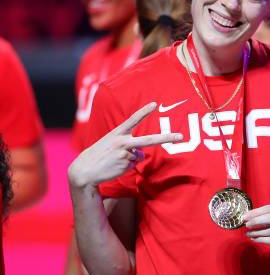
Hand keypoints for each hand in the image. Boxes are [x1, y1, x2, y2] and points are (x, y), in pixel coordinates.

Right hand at [68, 102, 182, 187]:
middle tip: (180, 136)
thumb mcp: (111, 144)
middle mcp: (123, 142)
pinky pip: (133, 164)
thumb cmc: (99, 155)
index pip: (133, 119)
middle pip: (149, 140)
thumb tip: (141, 153)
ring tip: (115, 160)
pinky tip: (115, 166)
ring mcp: (125, 154)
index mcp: (117, 133)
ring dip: (130, 158)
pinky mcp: (126, 165)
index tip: (155, 104)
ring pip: (139, 156)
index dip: (144, 111)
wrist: (83, 171)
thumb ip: (128, 144)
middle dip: (166, 138)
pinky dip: (127, 166)